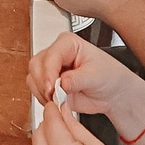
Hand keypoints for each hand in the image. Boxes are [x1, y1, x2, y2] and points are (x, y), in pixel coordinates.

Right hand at [27, 31, 144, 126]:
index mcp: (68, 44)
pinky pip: (36, 89)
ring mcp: (51, 68)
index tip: (51, 87)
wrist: (112, 93)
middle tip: (53, 96)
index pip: (51, 55)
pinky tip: (55, 101)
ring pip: (33, 77)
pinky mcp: (48, 82)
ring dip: (42, 91)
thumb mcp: (97, 76)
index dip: (48, 72)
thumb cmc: (109, 77)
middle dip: (43, 83)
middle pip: (36, 65)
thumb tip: (62, 82)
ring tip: (57, 99)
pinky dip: (42, 97)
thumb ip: (78, 79)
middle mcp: (56, 53)